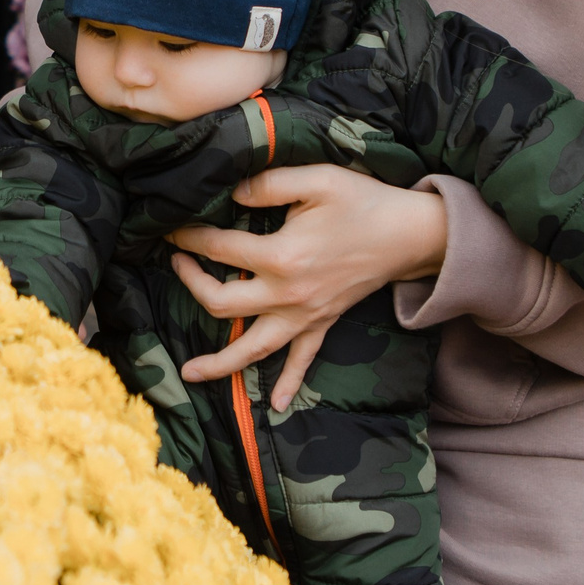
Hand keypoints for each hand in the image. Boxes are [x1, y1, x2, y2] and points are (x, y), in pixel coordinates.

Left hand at [167, 165, 448, 412]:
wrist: (411, 234)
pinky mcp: (322, 323)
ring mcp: (305, 315)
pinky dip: (289, 384)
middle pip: (222, 304)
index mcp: (281, 256)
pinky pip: (303, 361)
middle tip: (176, 265)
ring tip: (189, 373)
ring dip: (219, 363)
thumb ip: (267, 183)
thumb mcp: (317, 179)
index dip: (191, 239)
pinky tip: (273, 405)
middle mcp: (288, 294)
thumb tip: (229, 193)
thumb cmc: (364, 203)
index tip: (172, 231)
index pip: (220, 250)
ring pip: (253, 349)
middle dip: (191, 285)